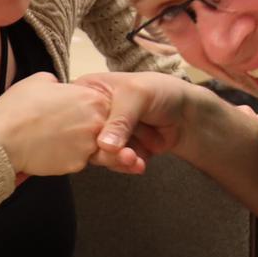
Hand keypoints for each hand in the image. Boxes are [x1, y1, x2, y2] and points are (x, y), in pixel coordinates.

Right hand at [0, 72, 110, 175]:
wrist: (0, 140)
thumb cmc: (17, 108)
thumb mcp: (39, 81)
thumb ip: (59, 84)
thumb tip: (59, 87)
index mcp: (91, 98)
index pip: (105, 104)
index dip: (90, 107)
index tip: (76, 110)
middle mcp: (96, 122)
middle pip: (103, 126)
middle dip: (87, 126)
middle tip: (64, 125)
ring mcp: (88, 145)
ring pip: (91, 145)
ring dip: (78, 142)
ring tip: (53, 137)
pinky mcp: (77, 165)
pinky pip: (77, 160)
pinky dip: (66, 156)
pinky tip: (49, 150)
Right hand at [74, 71, 207, 173]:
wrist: (186, 113)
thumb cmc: (160, 91)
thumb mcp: (138, 94)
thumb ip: (120, 118)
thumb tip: (104, 145)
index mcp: (88, 91)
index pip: (71, 112)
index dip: (79, 127)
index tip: (96, 139)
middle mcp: (92, 113)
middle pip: (82, 138)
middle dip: (104, 150)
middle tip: (125, 154)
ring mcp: (103, 133)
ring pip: (97, 154)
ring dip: (117, 160)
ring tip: (134, 159)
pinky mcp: (116, 150)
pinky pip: (112, 163)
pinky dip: (126, 165)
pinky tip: (140, 163)